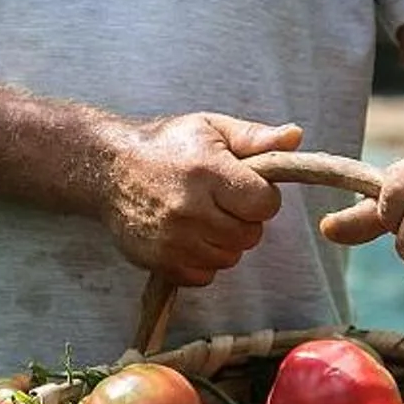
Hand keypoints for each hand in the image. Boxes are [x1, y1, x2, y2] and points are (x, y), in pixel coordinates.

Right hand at [100, 114, 303, 285]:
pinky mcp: (160, 261)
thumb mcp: (211, 129)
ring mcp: (173, 239)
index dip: (261, 195)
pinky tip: (188, 235)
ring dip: (225, 240)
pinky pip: (205, 275)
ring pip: (230, 257)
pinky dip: (203, 260)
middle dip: (244, 219)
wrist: (107, 168)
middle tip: (221, 200)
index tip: (244, 185)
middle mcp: (189, 208)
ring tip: (203, 215)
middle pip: (250, 234)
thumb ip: (255, 137)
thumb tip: (296, 138)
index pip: (264, 203)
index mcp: (207, 171)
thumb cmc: (166, 145)